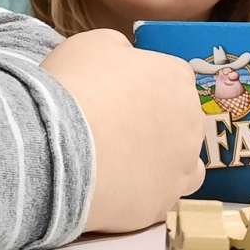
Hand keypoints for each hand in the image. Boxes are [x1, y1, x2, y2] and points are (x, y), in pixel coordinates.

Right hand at [40, 29, 207, 232]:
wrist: (59, 148)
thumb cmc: (75, 87)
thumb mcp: (92, 44)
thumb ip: (118, 49)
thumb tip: (124, 58)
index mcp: (176, 77)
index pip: (173, 76)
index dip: (145, 84)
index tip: (119, 92)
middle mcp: (191, 122)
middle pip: (181, 120)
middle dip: (155, 122)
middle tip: (115, 126)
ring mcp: (181, 167)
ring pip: (182, 164)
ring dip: (162, 161)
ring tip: (123, 163)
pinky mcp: (162, 205)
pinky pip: (161, 199)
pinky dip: (145, 194)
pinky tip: (119, 189)